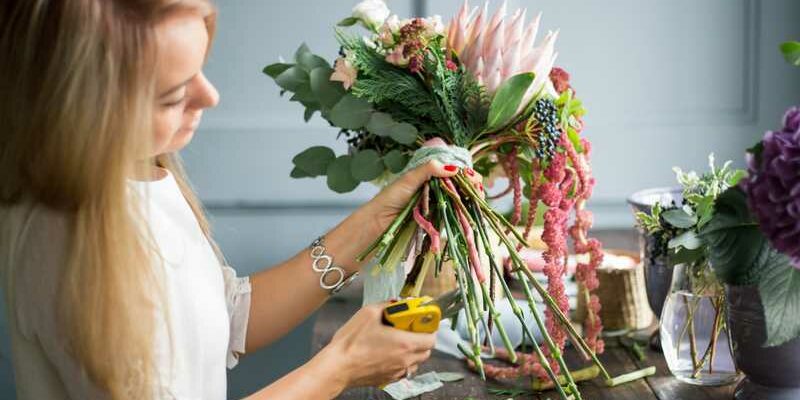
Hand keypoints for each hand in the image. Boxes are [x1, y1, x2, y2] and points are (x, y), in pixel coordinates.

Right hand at [318, 303, 435, 387]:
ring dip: (413, 351)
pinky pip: (404, 370)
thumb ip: (387, 306)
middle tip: (410, 329)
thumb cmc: (351, 343)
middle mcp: (405, 360)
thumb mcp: (368, 313)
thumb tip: (396, 303)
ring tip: (399, 341)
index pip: (432, 338)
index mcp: (405, 343)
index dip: (430, 328)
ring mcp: (397, 371)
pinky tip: (389, 354)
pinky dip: (402, 362)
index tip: (422, 321)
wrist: (338, 367)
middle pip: (426, 350)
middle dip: (422, 338)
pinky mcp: (388, 379)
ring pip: (416, 362)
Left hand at [365, 161, 483, 237]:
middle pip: (460, 183)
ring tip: (478, 195)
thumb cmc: (390, 198)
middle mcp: (435, 188)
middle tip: (476, 184)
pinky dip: (465, 211)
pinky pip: (455, 214)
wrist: (379, 221)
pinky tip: (472, 207)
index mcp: (428, 174)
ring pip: (460, 198)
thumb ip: (429, 170)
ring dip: (471, 196)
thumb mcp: (409, 178)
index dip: (464, 169)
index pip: (451, 168)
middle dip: (471, 182)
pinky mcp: (438, 218)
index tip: (470, 173)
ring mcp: (438, 203)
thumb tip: (453, 168)